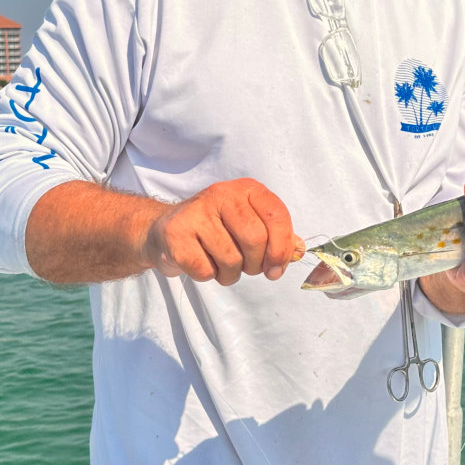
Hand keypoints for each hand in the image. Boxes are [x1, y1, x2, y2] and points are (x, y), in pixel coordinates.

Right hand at [143, 178, 304, 284]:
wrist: (165, 228)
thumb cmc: (217, 228)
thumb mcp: (250, 223)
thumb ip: (277, 236)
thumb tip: (299, 250)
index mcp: (247, 189)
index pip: (276, 215)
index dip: (282, 248)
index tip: (277, 269)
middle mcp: (222, 193)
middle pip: (256, 239)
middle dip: (256, 265)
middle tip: (248, 267)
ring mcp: (197, 212)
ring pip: (231, 260)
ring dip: (231, 274)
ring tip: (222, 264)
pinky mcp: (176, 234)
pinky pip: (206, 270)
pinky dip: (209, 276)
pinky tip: (202, 262)